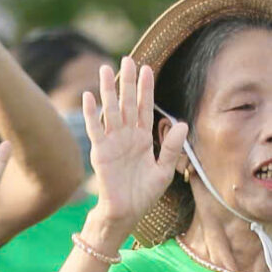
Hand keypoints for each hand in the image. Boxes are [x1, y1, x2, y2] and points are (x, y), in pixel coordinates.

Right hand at [78, 58, 186, 230]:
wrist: (127, 213)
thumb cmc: (144, 194)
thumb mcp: (163, 170)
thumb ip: (171, 148)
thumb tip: (182, 124)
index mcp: (143, 138)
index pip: (145, 108)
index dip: (146, 89)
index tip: (147, 68)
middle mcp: (127, 135)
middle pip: (128, 103)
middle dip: (128, 82)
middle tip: (127, 59)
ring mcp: (112, 141)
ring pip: (111, 110)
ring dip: (108, 90)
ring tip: (105, 69)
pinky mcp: (100, 151)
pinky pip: (95, 129)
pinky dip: (92, 113)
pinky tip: (89, 96)